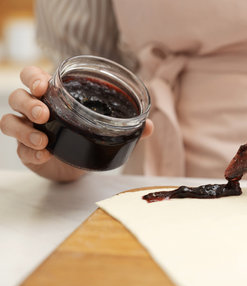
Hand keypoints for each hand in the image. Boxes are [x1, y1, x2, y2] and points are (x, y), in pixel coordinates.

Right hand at [0, 66, 153, 181]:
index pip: (32, 76)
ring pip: (10, 121)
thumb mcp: (106, 127)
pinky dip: (30, 151)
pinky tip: (44, 154)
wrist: (76, 165)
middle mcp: (35, 109)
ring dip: (25, 129)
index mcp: (54, 96)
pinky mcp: (26, 151)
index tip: (44, 84)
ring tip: (43, 138)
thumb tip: (150, 126)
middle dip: (28, 102)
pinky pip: (19, 149)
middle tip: (44, 113)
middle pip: (17, 97)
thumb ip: (127, 125)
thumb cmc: (88, 136)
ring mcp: (28, 129)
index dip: (32, 77)